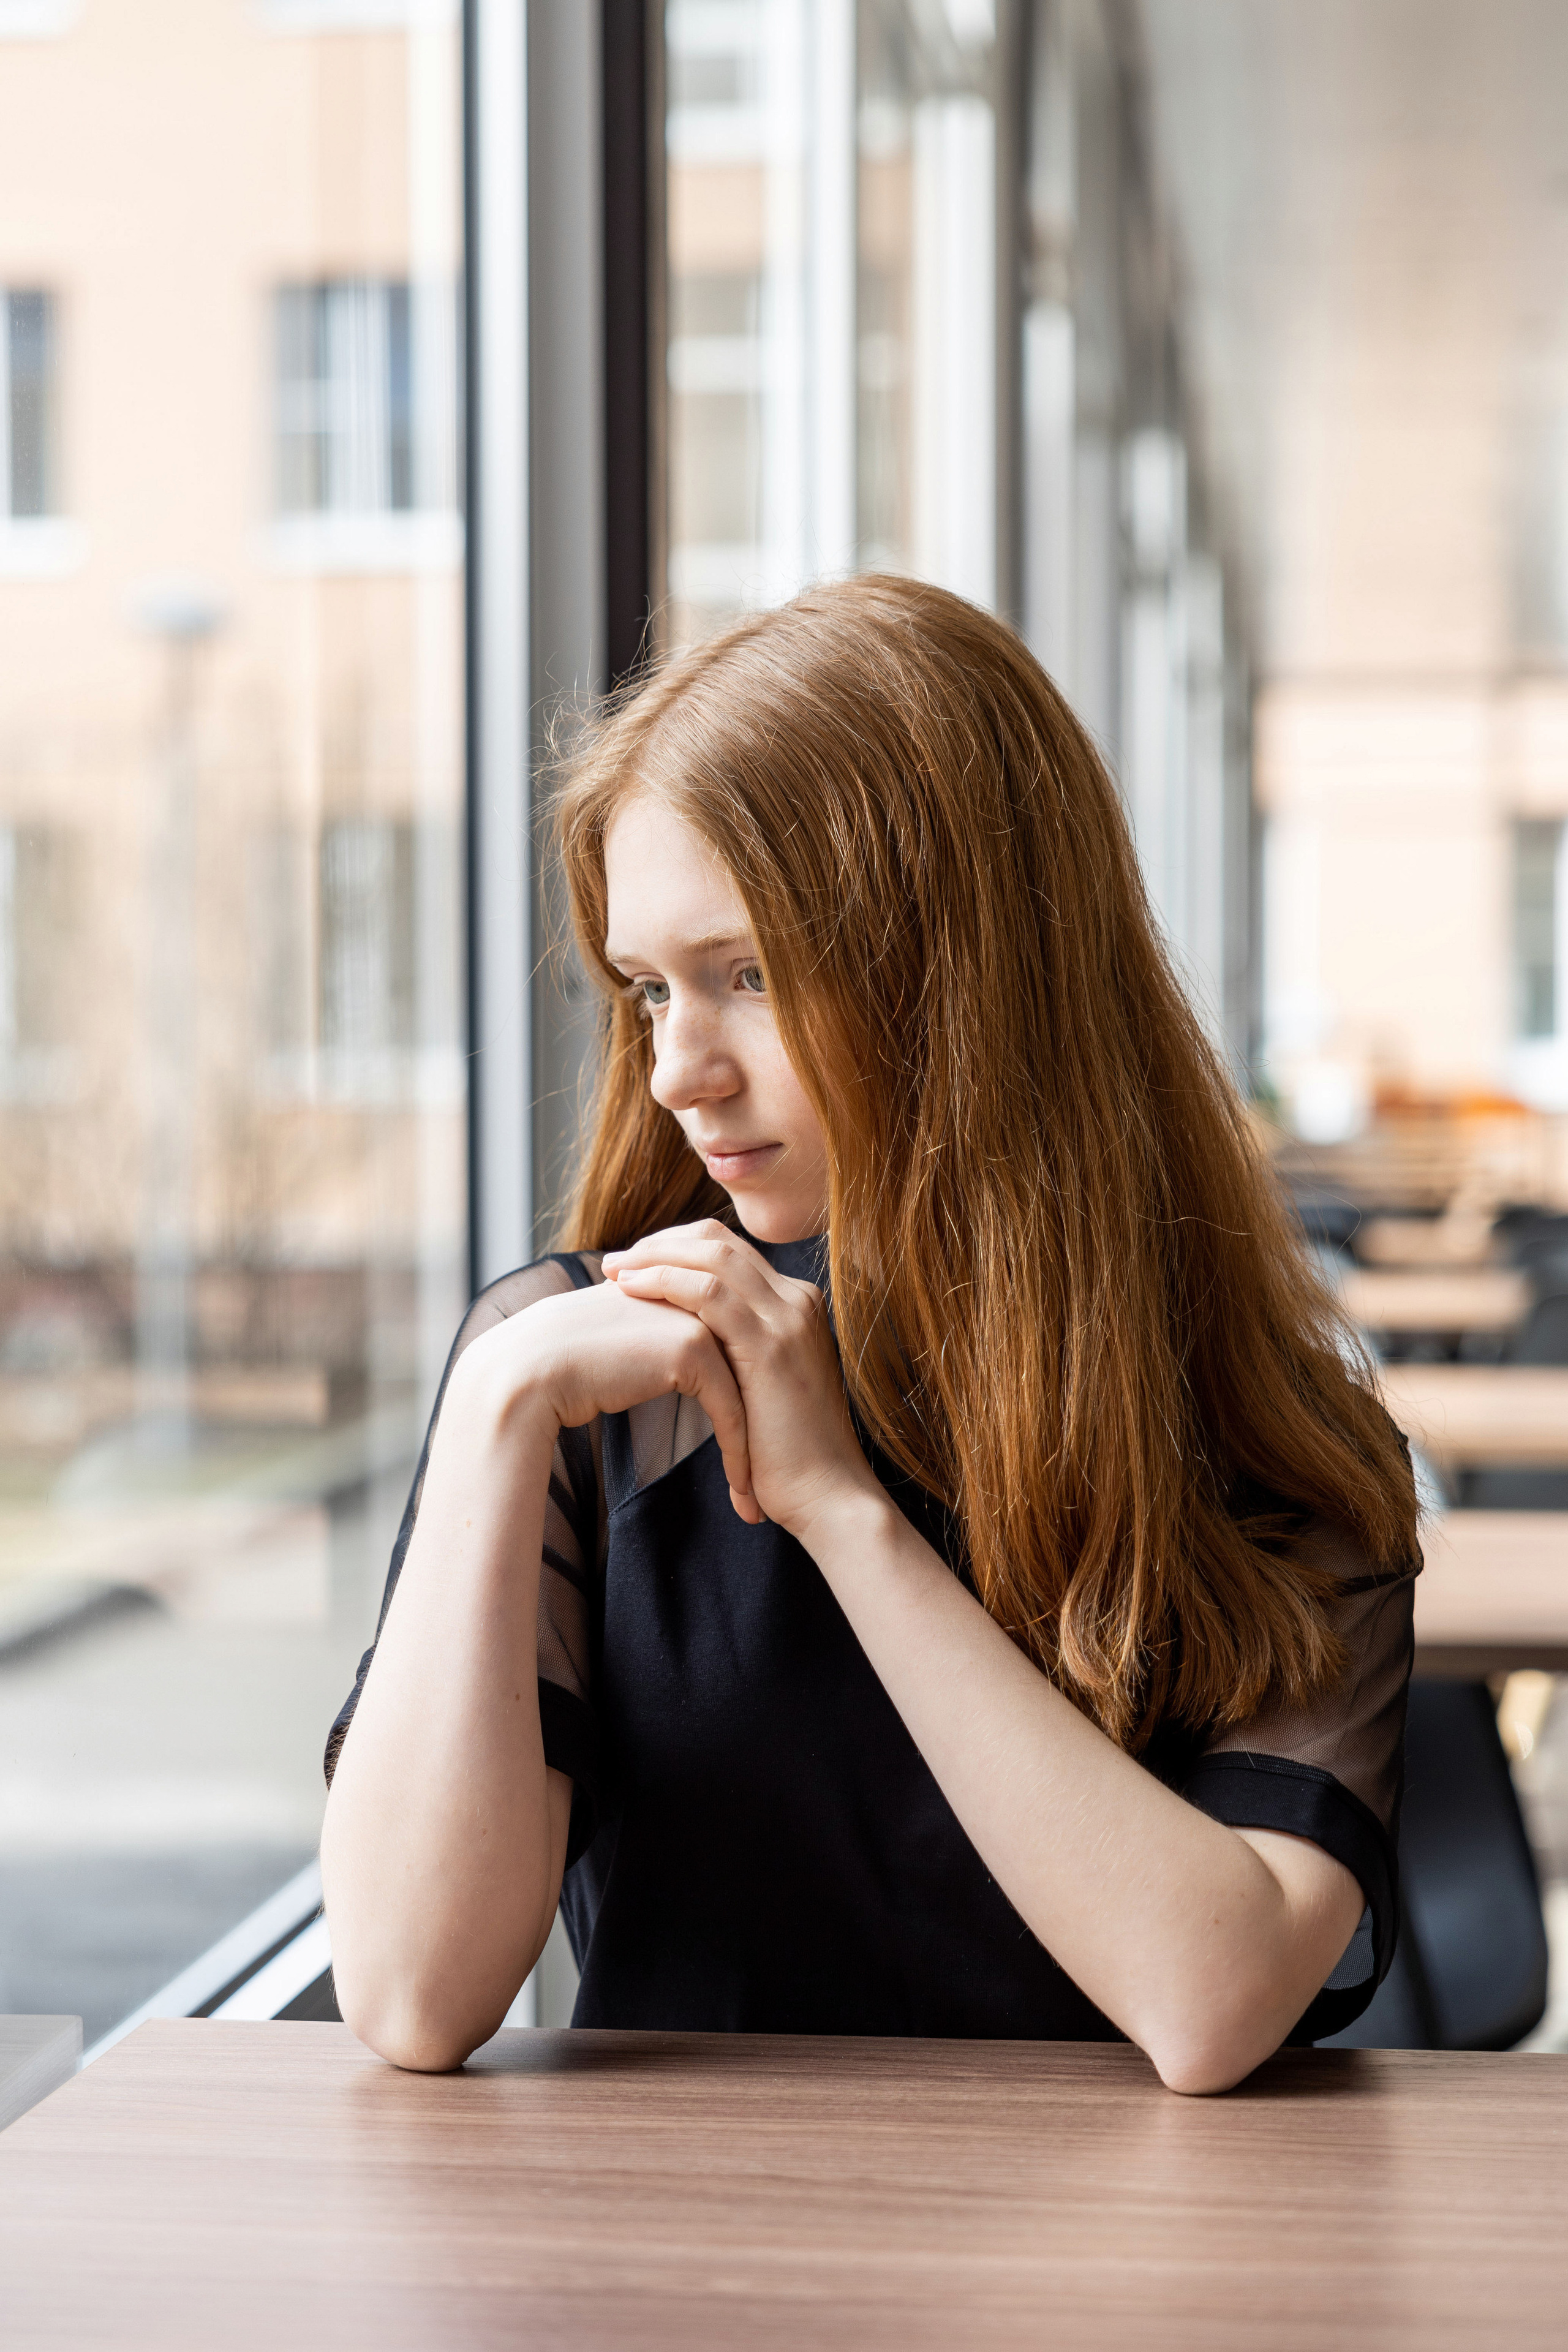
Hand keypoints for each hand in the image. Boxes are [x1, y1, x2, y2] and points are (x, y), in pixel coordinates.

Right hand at [456, 1272, 761, 1522]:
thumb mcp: (628, 1345)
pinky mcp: (691, 1347)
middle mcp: (698, 1294)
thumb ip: (659, 1341)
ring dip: (759, 1449)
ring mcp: (698, 1316)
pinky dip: (739, 1454)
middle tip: (777, 1480)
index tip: (760, 1448)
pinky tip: (742, 1494)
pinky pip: (731, 1409)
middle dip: (767, 1426)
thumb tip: (677, 1368)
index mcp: (686, 1287)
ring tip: (759, 1498)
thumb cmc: (570, 1365)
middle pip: (755, 1365)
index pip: (740, 1345)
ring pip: (750, 1389)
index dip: (752, 1397)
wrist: (531, 1368)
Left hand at [602, 1221, 882, 1543]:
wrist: (829, 1496)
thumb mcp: (765, 1388)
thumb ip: (740, 1354)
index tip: (637, 1264)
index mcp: (797, 1306)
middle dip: (661, 1243)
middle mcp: (797, 1301)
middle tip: (616, 1260)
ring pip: (713, 1255)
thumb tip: (690, 1343)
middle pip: (720, 1241)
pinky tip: (632, 1291)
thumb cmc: (791, 1456)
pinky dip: (664, 1282)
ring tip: (614, 1271)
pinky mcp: (770, 1346)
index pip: (732, 1251)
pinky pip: (709, 1293)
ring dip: (655, 1256)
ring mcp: (787, 1319)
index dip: (679, 1248)